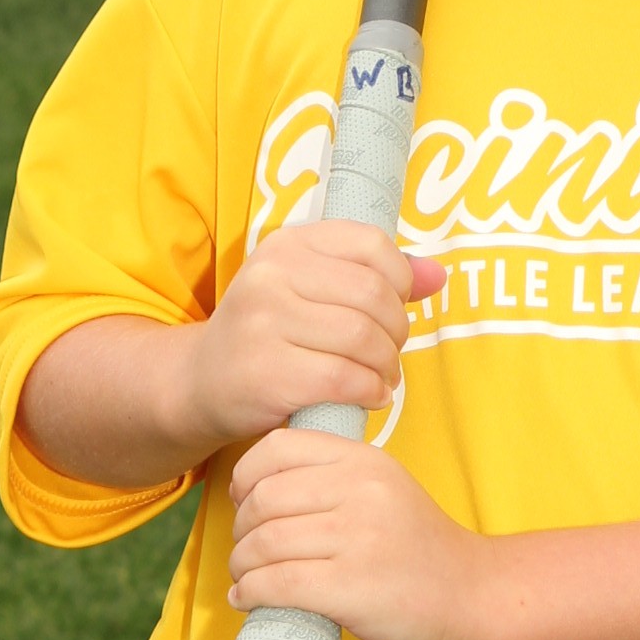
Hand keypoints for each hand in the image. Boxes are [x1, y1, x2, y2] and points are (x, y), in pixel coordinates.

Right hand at [191, 223, 445, 451]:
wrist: (201, 382)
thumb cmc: (269, 334)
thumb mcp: (311, 291)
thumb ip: (375, 278)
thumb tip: (438, 275)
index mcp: (288, 244)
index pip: (372, 244)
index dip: (400, 280)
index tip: (394, 307)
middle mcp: (272, 274)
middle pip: (374, 294)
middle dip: (398, 331)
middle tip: (391, 353)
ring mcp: (264, 322)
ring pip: (363, 337)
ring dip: (388, 365)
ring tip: (382, 377)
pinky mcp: (266, 371)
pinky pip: (344, 378)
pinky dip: (370, 391)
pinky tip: (370, 396)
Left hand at [227, 428, 492, 639]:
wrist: (474, 594)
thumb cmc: (421, 547)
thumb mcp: (385, 488)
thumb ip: (335, 477)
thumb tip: (259, 490)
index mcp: (364, 460)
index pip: (278, 449)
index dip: (246, 476)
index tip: (243, 501)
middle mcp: (360, 491)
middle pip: (264, 499)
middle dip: (241, 528)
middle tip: (246, 548)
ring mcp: (356, 540)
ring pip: (264, 543)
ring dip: (242, 565)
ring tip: (246, 577)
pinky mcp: (351, 589)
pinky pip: (277, 584)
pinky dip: (251, 593)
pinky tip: (249, 598)